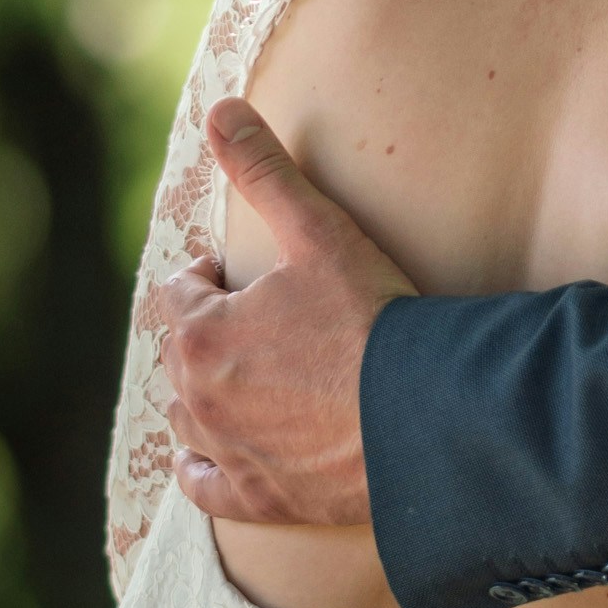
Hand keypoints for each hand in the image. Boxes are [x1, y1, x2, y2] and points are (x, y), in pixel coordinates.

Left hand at [146, 100, 413, 527]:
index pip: (181, 294)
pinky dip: (200, 470)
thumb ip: (264, 170)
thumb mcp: (318, 232)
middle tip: (256, 320)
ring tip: (244, 377)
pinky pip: (204, 487)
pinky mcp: (259, 498)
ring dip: (204, 394)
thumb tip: (219, 109)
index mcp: (202, 334)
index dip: (210, 278)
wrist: (425, 419)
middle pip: (182, 354)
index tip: (240, 275)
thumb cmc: (373, 320)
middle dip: (209, 332)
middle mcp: (199, 399)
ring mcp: (228, 453)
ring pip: (187, 417)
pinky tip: (203, 459)